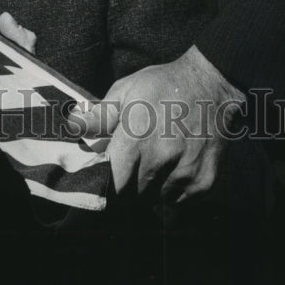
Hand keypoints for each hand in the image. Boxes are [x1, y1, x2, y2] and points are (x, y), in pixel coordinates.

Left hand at [67, 46, 245, 202]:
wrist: (213, 84)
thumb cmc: (164, 85)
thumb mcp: (127, 90)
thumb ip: (100, 115)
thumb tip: (72, 127)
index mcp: (137, 136)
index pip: (110, 184)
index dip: (101, 188)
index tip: (98, 182)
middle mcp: (161, 159)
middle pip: (130, 196)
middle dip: (123, 186)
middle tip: (127, 166)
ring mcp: (185, 174)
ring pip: (153, 200)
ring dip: (147, 189)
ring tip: (153, 161)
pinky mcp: (204, 183)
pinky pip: (177, 200)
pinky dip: (170, 190)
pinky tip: (174, 165)